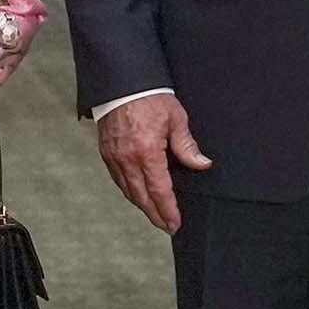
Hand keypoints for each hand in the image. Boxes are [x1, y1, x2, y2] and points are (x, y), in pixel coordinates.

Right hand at [97, 93, 212, 233]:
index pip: (160, 191)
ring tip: (154, 214)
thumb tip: (202, 164)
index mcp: (147, 153)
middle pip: (142, 197)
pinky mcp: (106, 152)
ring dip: (142, 205)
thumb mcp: (176, 119)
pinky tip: (137, 194)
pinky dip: (129, 191)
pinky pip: (118, 179)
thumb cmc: (150, 97)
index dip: (168, 210)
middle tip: (166, 226)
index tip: (175, 223)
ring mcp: (114, 157)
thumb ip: (187, 146)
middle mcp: (128, 159)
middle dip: (155, 215)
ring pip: (128, 191)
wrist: (122, 83)